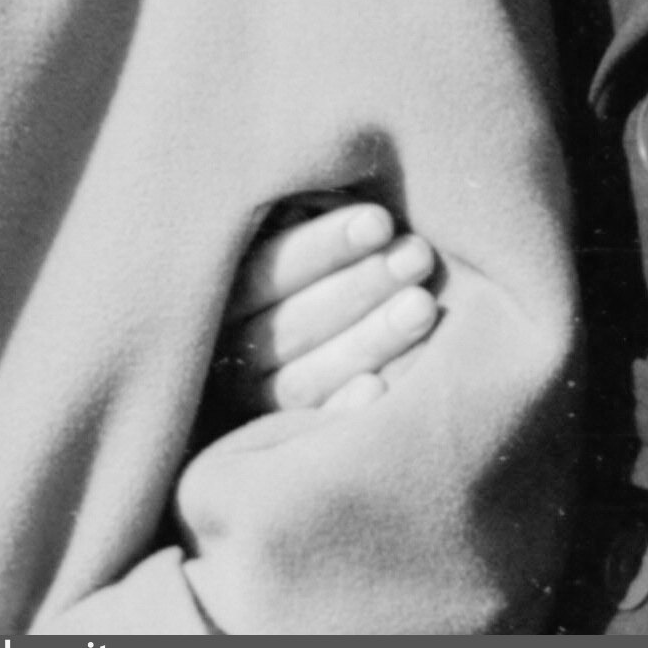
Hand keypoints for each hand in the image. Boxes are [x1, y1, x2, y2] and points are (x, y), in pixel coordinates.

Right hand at [212, 199, 443, 421]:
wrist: (319, 329)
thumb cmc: (325, 266)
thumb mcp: (296, 234)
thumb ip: (302, 217)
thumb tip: (353, 205)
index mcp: (222, 296)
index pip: (265, 271)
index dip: (324, 246)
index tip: (381, 221)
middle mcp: (228, 354)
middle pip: (290, 325)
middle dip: (360, 287)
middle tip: (418, 256)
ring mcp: (253, 403)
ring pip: (303, 378)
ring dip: (368, 341)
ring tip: (424, 306)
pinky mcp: (280, 442)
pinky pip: (310, 430)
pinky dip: (342, 411)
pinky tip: (380, 389)